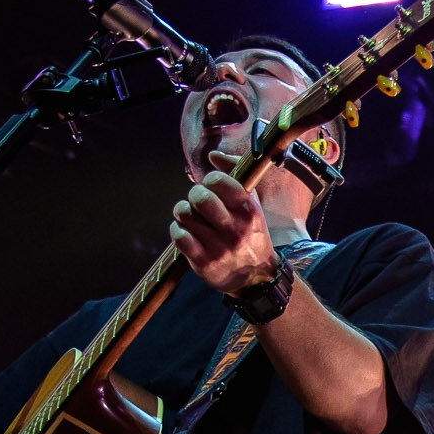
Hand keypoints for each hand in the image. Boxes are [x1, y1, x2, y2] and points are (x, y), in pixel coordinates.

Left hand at [170, 150, 279, 294]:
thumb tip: (213, 155)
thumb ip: (236, 174)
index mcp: (249, 211)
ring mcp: (219, 248)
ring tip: (191, 217)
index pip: (220, 182)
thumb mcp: (251, 204)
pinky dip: (177, 231)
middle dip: (194, 195)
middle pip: (200, 197)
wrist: (255, 277)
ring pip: (185, 216)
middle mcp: (236, 230)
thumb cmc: (249, 233)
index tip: (211, 186)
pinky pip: (179, 237)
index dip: (210, 179)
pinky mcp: (204, 264)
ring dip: (183, 213)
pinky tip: (186, 233)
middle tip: (198, 202)